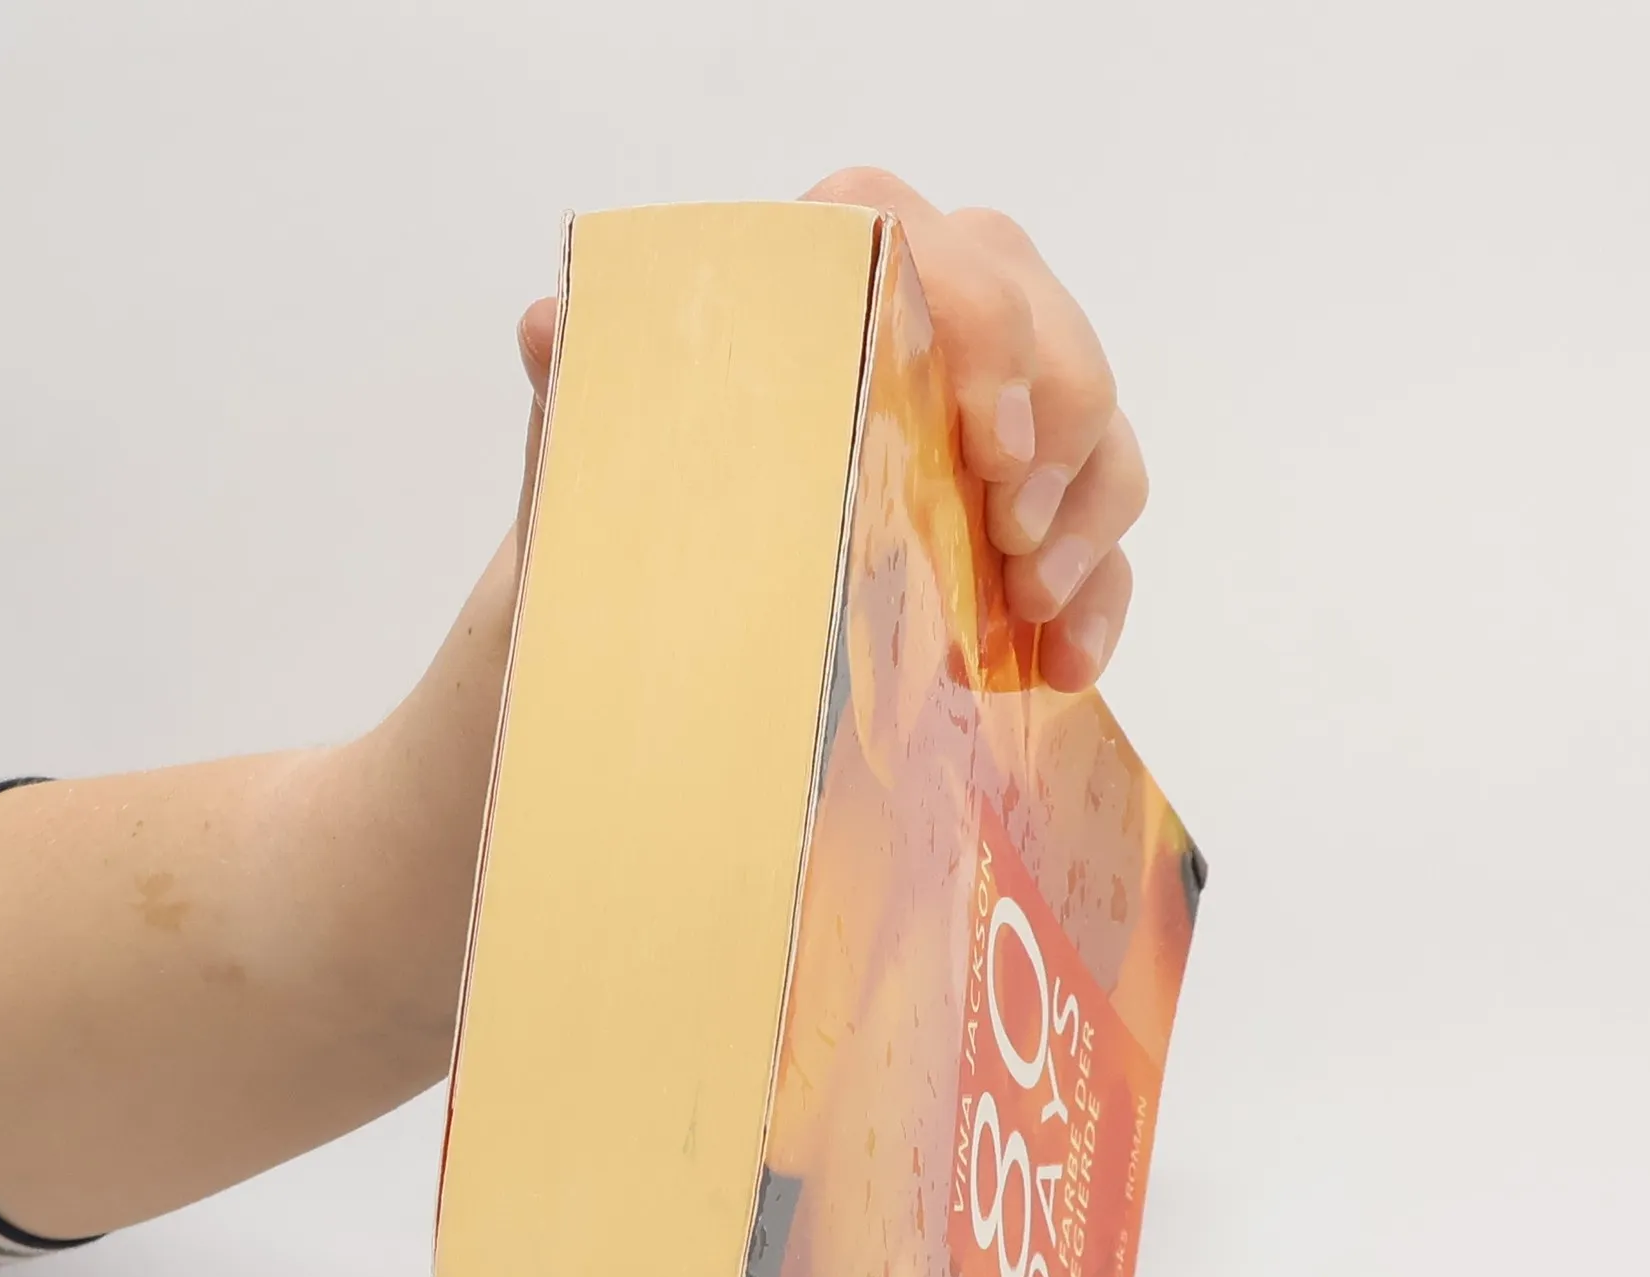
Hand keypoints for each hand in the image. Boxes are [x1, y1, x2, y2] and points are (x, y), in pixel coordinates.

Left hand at [514, 168, 1147, 692]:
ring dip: (1085, 512)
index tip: (984, 433)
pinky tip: (1064, 665)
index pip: (906, 237)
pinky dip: (1098, 597)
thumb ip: (591, 402)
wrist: (636, 660)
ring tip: (1028, 602)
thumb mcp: (597, 487)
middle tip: (1011, 530)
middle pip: (1039, 321)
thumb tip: (551, 329)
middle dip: (1055, 422)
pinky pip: (1098, 539)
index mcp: (810, 298)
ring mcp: (979, 437)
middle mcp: (911, 342)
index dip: (973, 315)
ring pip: (1093, 424)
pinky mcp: (1017, 527)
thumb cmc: (622, 557)